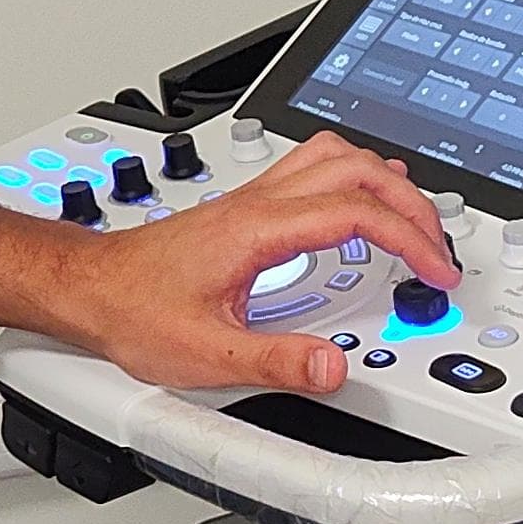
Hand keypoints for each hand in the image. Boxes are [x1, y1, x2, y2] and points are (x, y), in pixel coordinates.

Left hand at [0, 132, 456, 397]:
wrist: (87, 288)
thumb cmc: (132, 311)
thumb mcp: (206, 353)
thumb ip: (277, 362)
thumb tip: (333, 368)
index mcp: (258, 229)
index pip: (356, 211)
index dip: (408, 238)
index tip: (434, 272)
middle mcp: (257, 203)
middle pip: (356, 167)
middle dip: (410, 204)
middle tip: (435, 248)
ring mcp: (251, 199)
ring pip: (333, 156)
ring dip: (382, 182)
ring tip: (411, 223)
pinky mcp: (245, 209)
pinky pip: (312, 171)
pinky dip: (353, 184)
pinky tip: (358, 215)